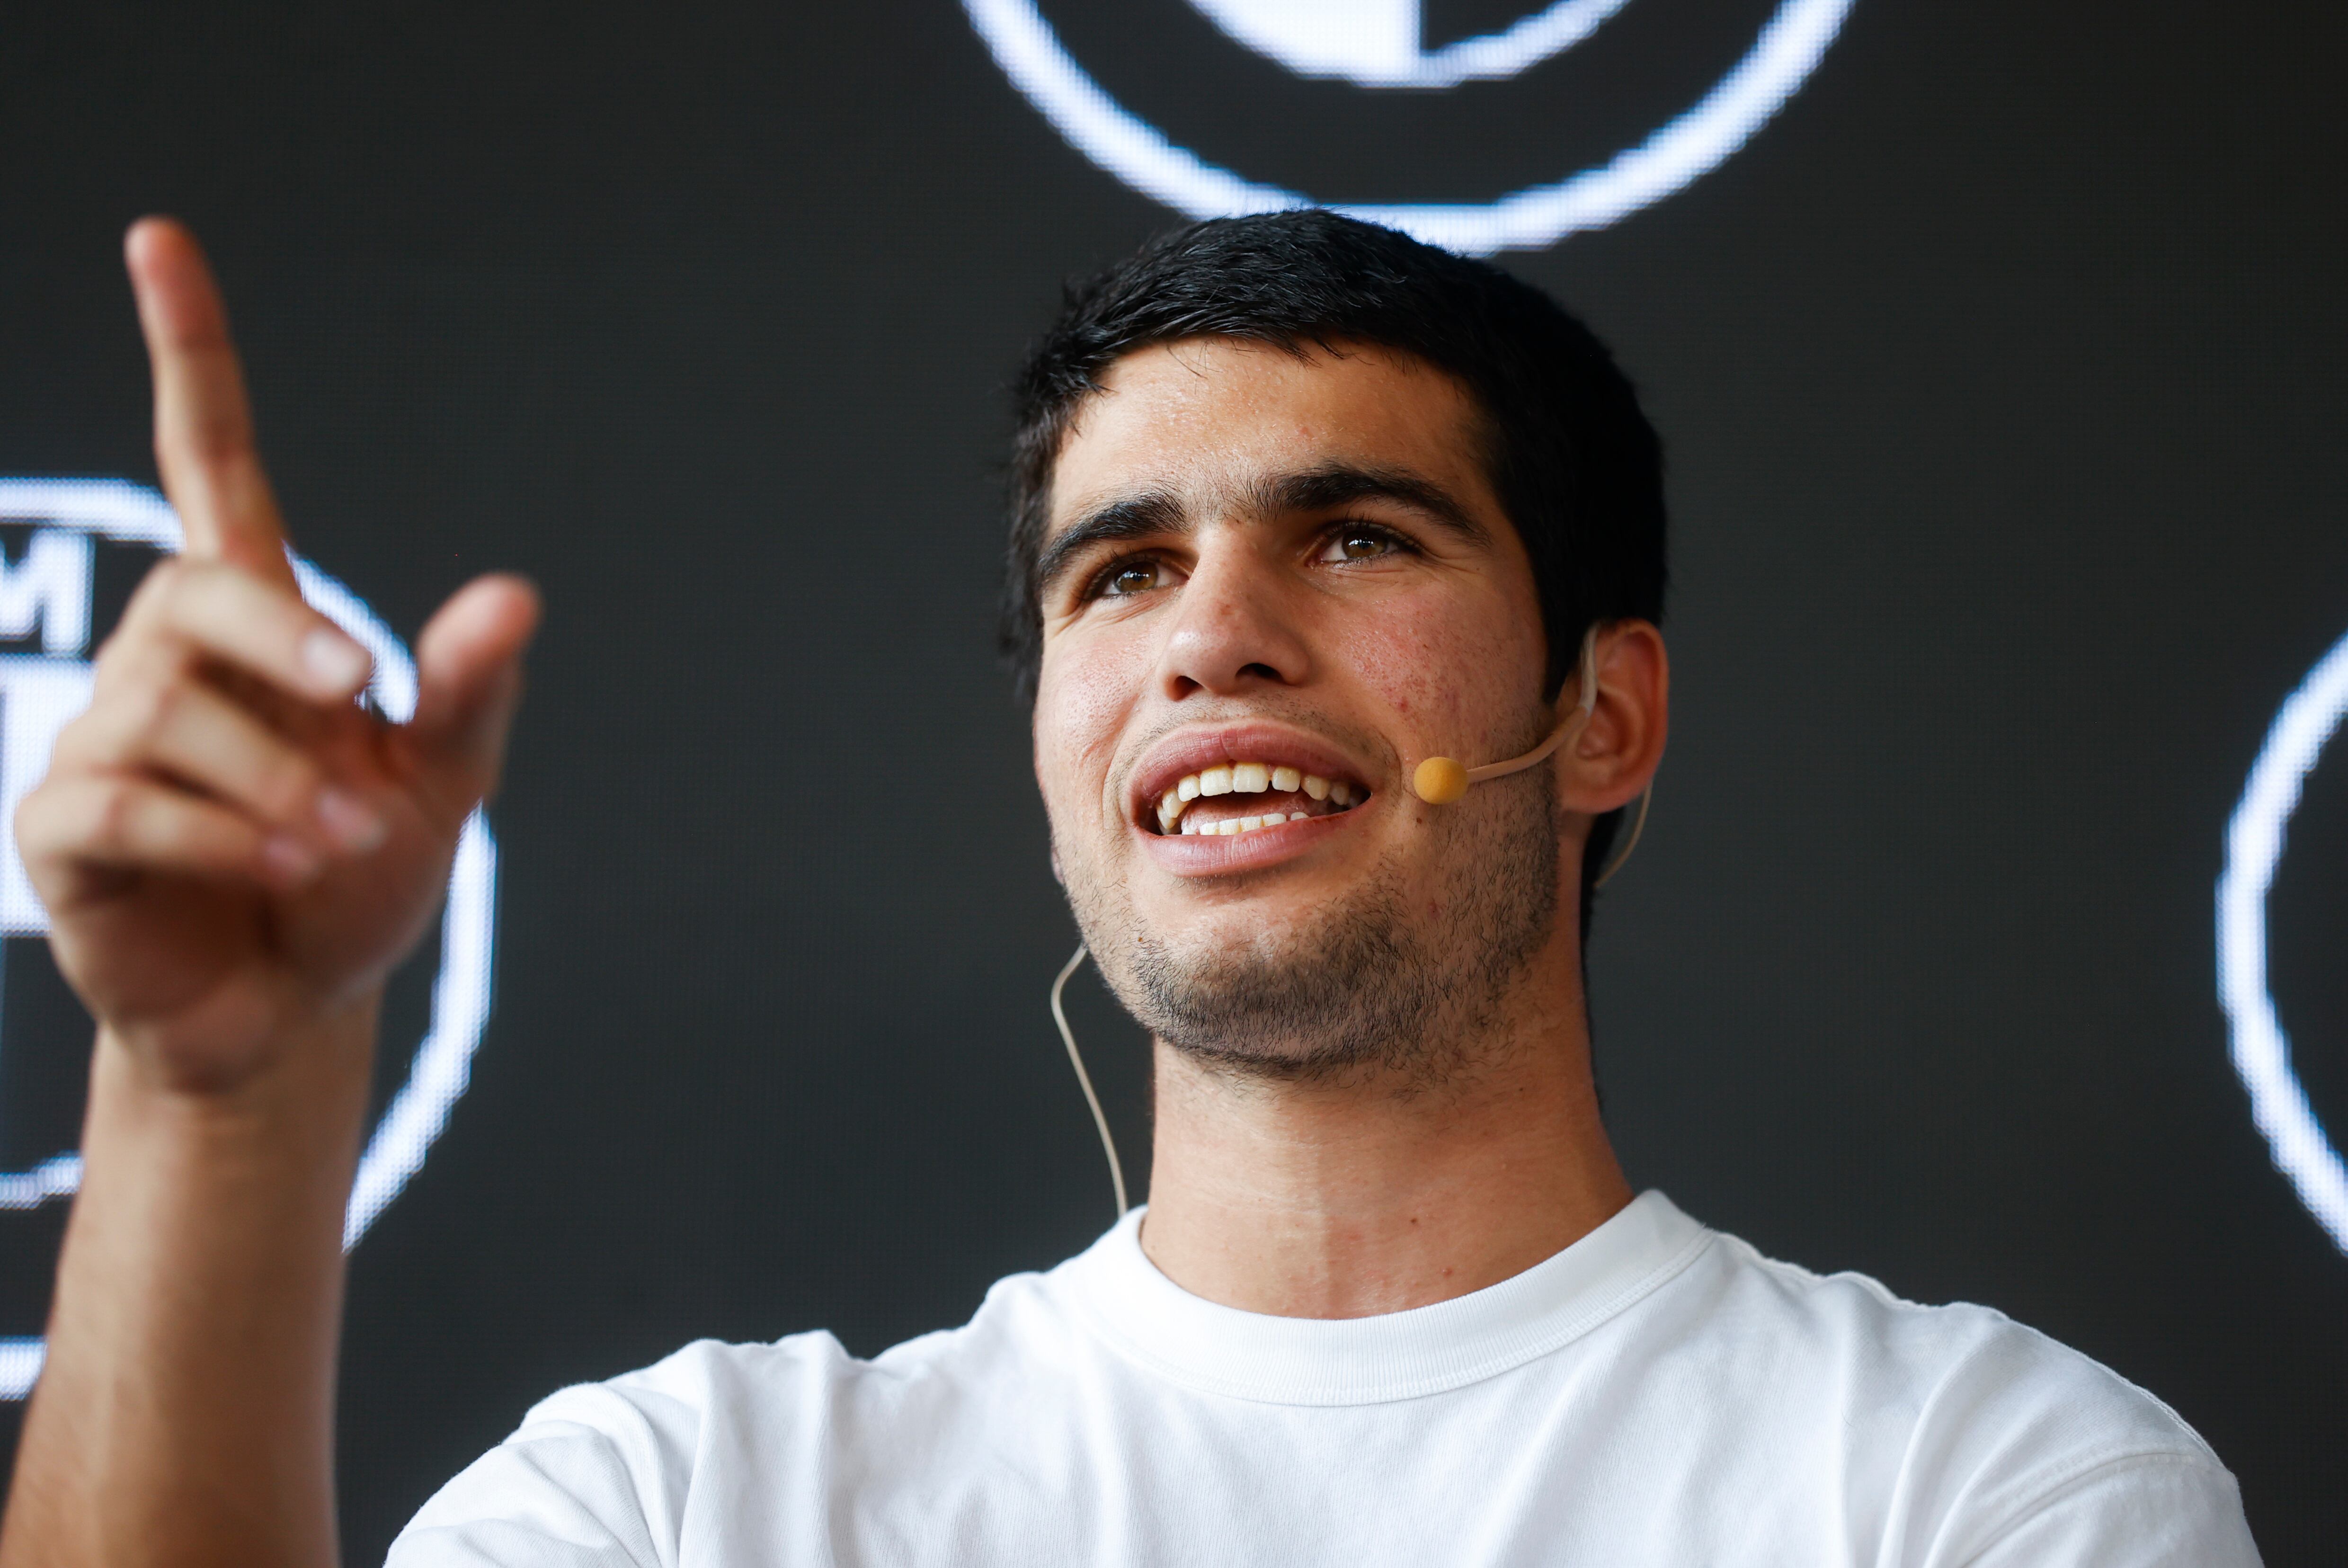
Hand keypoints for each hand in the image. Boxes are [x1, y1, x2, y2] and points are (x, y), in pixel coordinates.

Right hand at [14, 218, 538, 1092]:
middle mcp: (164, 661)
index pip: (211, 462)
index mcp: (258, 628)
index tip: (158, 236)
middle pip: (200, 590)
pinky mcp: (64, 827)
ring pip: (170, 711)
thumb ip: (467, 691)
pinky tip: (278, 869)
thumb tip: (515, 593)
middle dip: (284, 644)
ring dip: (277, 780)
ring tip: (339, 841)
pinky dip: (216, 836)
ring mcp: (103, 740)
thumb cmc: (363, 874)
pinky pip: (120, 801)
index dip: (191, 355)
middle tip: (360, 706)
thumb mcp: (439, 780)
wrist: (298, 1004)